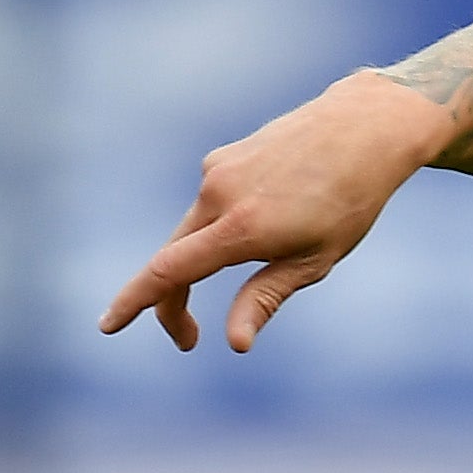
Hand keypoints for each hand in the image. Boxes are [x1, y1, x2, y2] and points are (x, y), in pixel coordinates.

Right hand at [102, 69, 447, 352]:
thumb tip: (235, 344)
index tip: (108, 326)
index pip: (169, 272)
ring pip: (195, 231)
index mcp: (241, 229)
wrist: (364, 129)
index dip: (135, 303)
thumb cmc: (349, 203)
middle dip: (172, 301)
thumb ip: (265, 299)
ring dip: (211, 258)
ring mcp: (216, 171)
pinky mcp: (222, 157)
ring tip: (287, 240)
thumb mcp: (314, 261)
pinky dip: (228, 223)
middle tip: (190, 340)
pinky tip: (282, 208)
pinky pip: (214, 203)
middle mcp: (218, 195)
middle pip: (173, 258)